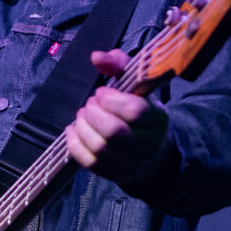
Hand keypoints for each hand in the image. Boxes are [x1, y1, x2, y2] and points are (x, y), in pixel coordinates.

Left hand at [64, 49, 167, 183]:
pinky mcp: (114, 174)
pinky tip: (73, 130)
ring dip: (83, 127)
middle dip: (93, 113)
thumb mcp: (137, 86)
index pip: (134, 111)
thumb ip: (119, 65)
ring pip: (100, 147)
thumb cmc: (141, 114)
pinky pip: (89, 162)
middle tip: (90, 105)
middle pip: (113, 131)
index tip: (101, 92)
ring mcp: (131, 162)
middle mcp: (147, 144)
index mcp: (157, 119)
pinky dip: (75, 144)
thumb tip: (96, 57)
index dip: (111, 99)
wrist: (153, 153)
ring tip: (83, 116)